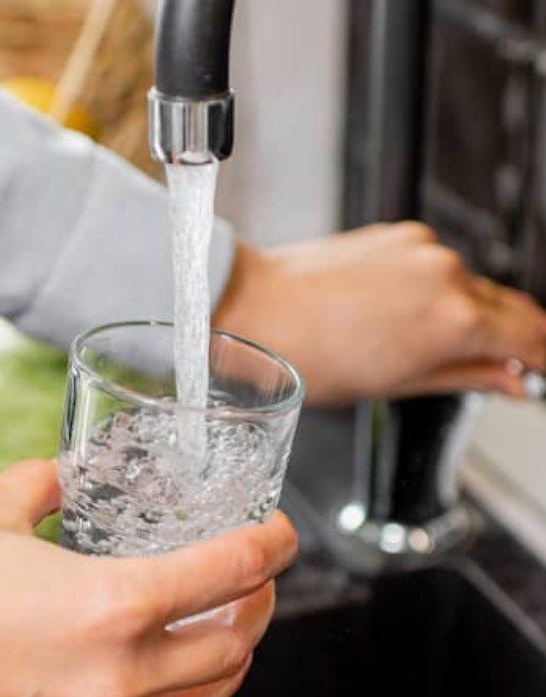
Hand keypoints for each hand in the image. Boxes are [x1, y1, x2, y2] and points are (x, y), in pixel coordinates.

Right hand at [0, 460, 296, 696]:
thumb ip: (38, 488)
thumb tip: (58, 477)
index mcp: (104, 607)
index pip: (224, 575)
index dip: (267, 546)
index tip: (277, 529)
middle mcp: (110, 675)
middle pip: (229, 646)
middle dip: (259, 603)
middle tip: (257, 570)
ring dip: (231, 661)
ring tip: (230, 625)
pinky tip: (165, 671)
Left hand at [215, 222, 545, 404]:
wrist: (256, 309)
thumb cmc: (309, 354)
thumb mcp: (395, 385)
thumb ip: (465, 377)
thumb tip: (508, 379)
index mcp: (454, 319)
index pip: (532, 336)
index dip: (543, 356)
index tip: (538, 370)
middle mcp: (446, 274)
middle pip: (508, 307)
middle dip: (510, 337)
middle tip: (498, 365)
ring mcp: (422, 249)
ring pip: (471, 284)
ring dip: (468, 311)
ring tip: (428, 344)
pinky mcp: (398, 234)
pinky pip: (436, 264)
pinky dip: (435, 288)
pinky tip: (403, 313)